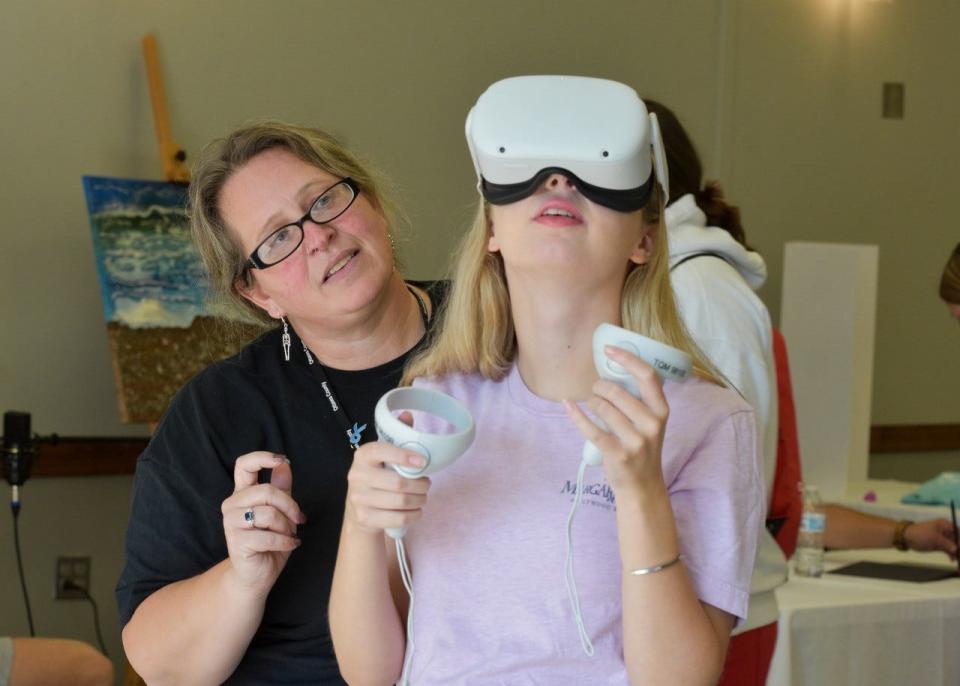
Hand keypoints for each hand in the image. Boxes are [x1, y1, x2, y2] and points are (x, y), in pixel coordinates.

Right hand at [221, 451, 305, 596]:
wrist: (258, 575)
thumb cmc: (271, 541)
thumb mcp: (282, 512)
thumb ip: (281, 488)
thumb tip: (284, 464)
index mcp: (243, 493)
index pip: (244, 465)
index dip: (262, 458)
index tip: (282, 460)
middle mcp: (232, 505)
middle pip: (266, 491)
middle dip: (290, 505)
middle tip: (299, 519)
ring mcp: (231, 523)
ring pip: (268, 513)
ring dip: (286, 526)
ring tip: (288, 535)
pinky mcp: (236, 542)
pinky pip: (269, 536)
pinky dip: (285, 541)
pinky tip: (290, 545)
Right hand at [346, 438, 430, 534]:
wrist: (358, 512)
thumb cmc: (376, 479)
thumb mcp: (382, 457)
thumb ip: (396, 437)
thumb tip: (407, 415)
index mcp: (362, 456)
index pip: (381, 451)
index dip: (404, 456)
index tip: (423, 462)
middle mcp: (357, 476)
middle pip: (398, 483)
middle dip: (420, 484)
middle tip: (426, 484)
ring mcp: (359, 499)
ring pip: (401, 501)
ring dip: (420, 499)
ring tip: (422, 496)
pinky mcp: (365, 518)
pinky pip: (399, 518)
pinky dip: (415, 514)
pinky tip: (416, 510)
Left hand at [564, 345, 669, 496]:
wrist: (642, 487)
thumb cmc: (642, 446)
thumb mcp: (650, 422)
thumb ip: (639, 399)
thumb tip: (612, 368)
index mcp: (662, 411)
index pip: (648, 376)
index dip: (627, 359)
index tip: (609, 350)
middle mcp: (652, 424)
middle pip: (617, 391)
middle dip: (599, 386)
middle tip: (595, 390)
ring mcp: (636, 441)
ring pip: (602, 408)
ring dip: (590, 401)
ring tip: (591, 404)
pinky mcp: (618, 454)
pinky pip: (591, 428)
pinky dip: (576, 414)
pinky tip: (568, 405)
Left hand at [905, 518, 957, 558]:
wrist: (907, 537)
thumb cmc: (920, 533)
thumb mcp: (934, 538)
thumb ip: (946, 543)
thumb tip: (956, 549)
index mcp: (945, 525)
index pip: (958, 531)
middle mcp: (945, 531)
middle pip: (957, 540)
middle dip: (959, 548)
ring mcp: (942, 539)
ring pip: (953, 546)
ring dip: (956, 553)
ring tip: (957, 559)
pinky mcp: (939, 545)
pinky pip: (948, 550)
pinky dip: (951, 555)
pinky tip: (952, 559)